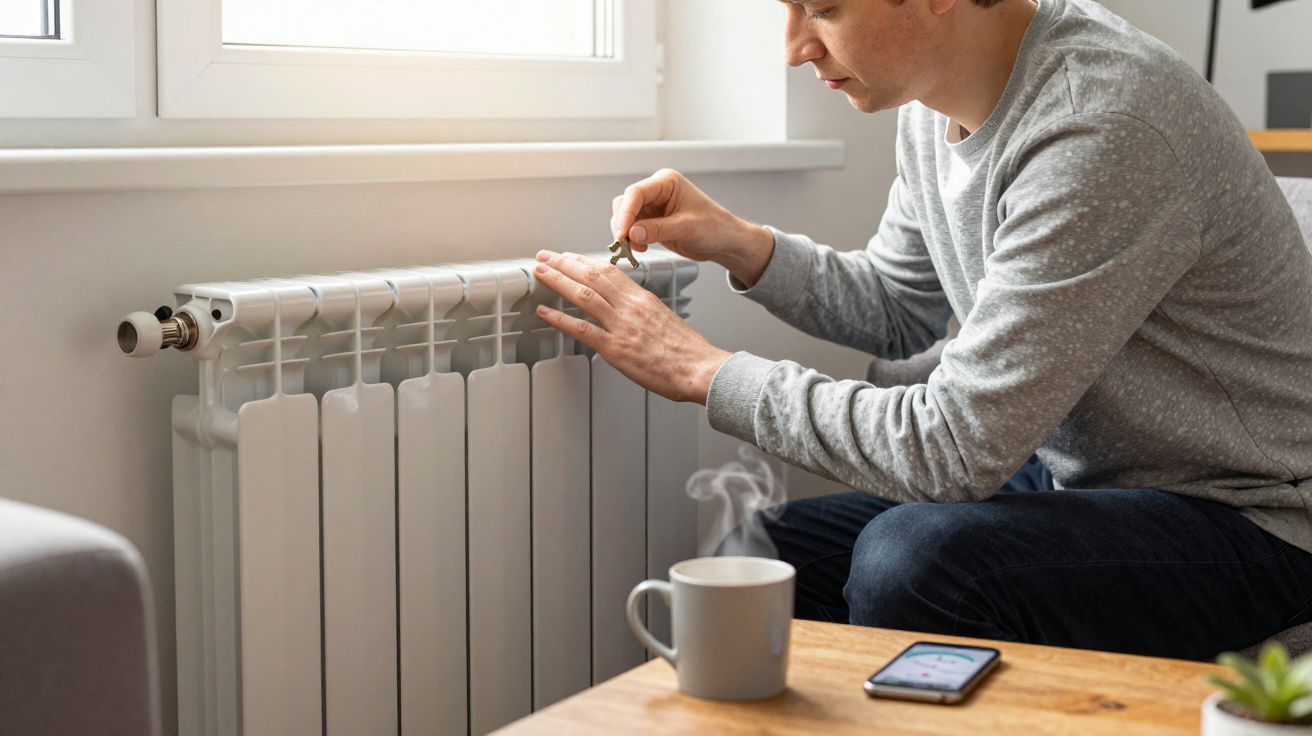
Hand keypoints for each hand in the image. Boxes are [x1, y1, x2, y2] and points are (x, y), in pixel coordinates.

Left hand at [532, 249, 731, 404]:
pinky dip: (560, 319)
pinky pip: (582, 329)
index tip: (569, 256)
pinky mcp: (615, 348)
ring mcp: (621, 326)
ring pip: (583, 295)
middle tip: (545, 257)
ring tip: (540, 273)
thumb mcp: (665, 319)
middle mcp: (630, 307)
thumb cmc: (687, 351)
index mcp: (643, 299)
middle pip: (592, 276)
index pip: (610, 271)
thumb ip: (643, 311)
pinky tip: (544, 313)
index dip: (585, 261)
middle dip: (564, 264)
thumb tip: (629, 308)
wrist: (699, 369)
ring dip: (557, 281)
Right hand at [612, 169, 774, 286]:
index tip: (622, 233)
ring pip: (625, 217)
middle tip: (625, 244)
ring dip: (625, 233)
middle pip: (625, 203)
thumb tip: (632, 233)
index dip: (626, 213)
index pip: (636, 193)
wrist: (724, 241)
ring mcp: (653, 207)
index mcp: (666, 182)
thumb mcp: (686, 228)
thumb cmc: (714, 227)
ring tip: (635, 248)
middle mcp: (657, 192)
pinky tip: (640, 248)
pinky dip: (630, 239)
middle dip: (623, 224)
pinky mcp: (651, 222)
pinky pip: (632, 229)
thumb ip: (657, 229)